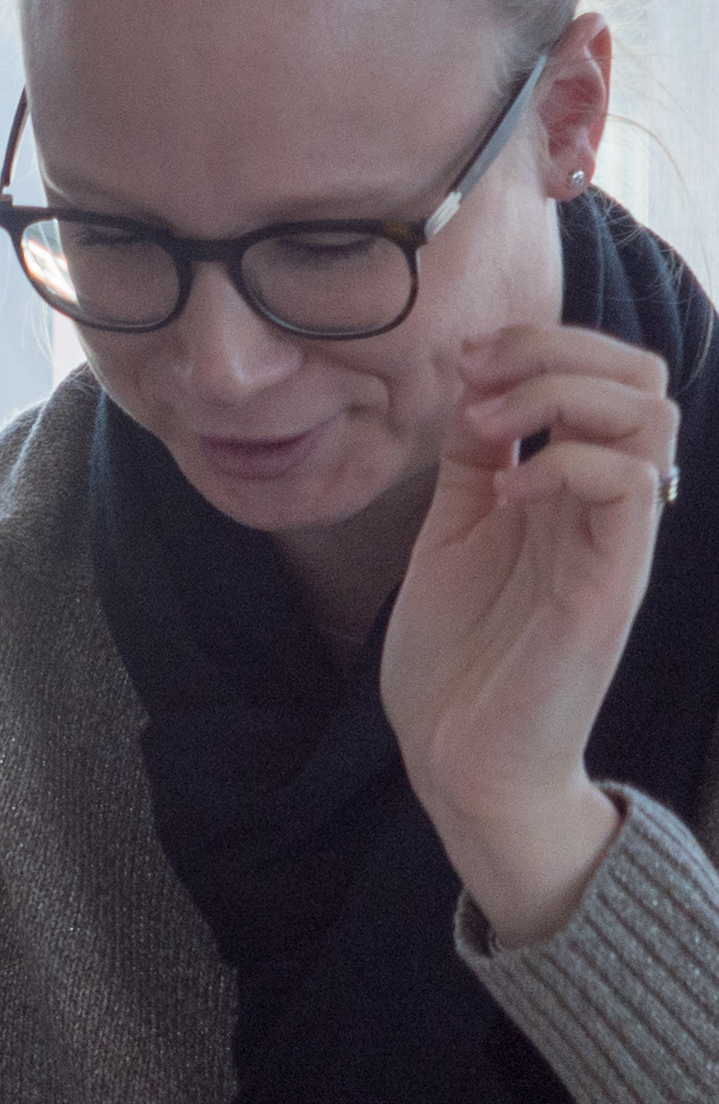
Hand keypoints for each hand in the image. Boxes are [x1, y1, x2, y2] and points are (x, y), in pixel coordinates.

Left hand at [384, 320, 673, 946]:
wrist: (460, 760)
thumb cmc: (459, 658)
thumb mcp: (453, 532)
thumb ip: (474, 463)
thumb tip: (473, 380)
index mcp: (569, 491)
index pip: (606, 375)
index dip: (540, 343)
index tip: (464, 364)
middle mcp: (606, 508)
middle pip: (641, 377)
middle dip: (554, 351)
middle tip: (478, 385)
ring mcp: (616, 543)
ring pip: (649, 415)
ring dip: (558, 396)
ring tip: (488, 432)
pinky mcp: (611, 585)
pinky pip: (629, 486)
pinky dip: (564, 463)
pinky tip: (506, 494)